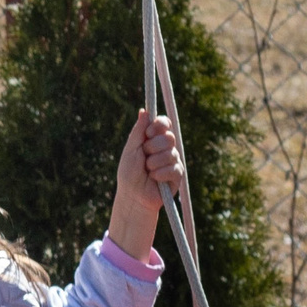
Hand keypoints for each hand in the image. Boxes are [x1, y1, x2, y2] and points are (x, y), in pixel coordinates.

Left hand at [103, 110, 183, 260]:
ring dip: (154, 162)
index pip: (165, 123)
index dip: (159, 125)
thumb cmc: (129, 173)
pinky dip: (160, 174)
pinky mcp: (178, 174)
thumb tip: (143, 110)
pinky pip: (173, 168)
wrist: (133, 196)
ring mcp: (173, 160)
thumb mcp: (131, 150)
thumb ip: (138, 131)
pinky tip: (154, 179)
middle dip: (153, 146)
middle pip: (169, 136)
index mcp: (154, 139)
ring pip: (170, 153)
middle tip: (145, 156)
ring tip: (147, 171)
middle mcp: (166, 148)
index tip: (148, 133)